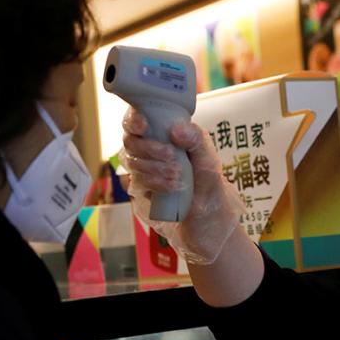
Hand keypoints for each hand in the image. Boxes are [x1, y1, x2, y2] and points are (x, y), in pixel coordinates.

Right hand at [120, 108, 245, 265]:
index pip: (137, 119)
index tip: (143, 124)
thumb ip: (196, 140)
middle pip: (130, 141)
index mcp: (164, 134)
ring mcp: (143, 169)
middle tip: (172, 157)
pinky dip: (153, 184)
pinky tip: (170, 189)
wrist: (206, 220)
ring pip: (131, 162)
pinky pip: (135, 182)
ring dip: (154, 169)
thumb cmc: (209, 185)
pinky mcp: (141, 188)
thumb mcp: (209, 161)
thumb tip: (175, 129)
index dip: (133, 119)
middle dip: (150, 149)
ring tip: (178, 178)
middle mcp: (149, 148)